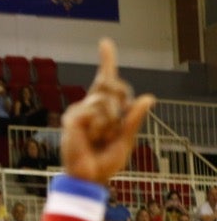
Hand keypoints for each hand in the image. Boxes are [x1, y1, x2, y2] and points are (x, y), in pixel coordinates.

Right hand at [61, 39, 154, 186]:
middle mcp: (89, 106)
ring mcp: (79, 111)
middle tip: (111, 131)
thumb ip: (135, 118)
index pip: (105, 80)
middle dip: (121, 104)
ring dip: (111, 121)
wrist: (88, 178)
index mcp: (103, 109)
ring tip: (99, 138)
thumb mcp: (127, 139)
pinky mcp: (71, 118)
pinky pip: (96, 111)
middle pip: (113, 85)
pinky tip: (89, 137)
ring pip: (106, 100)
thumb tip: (149, 97)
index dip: (106, 60)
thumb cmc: (105, 161)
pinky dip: (99, 126)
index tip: (105, 42)